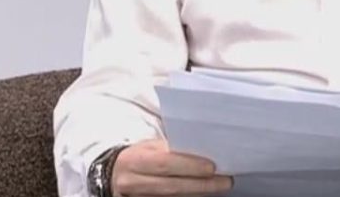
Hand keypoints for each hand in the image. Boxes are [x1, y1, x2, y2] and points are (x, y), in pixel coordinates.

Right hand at [112, 138, 232, 196]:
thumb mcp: (149, 148)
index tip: (213, 167)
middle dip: (201, 184)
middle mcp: (132, 181)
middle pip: (171, 186)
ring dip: (197, 193)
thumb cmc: (139, 157)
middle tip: (225, 181)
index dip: (189, 166)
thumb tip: (204, 150)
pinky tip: (201, 194)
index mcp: (134, 160)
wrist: (113, 175)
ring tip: (219, 187)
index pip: (165, 163)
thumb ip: (170, 149)